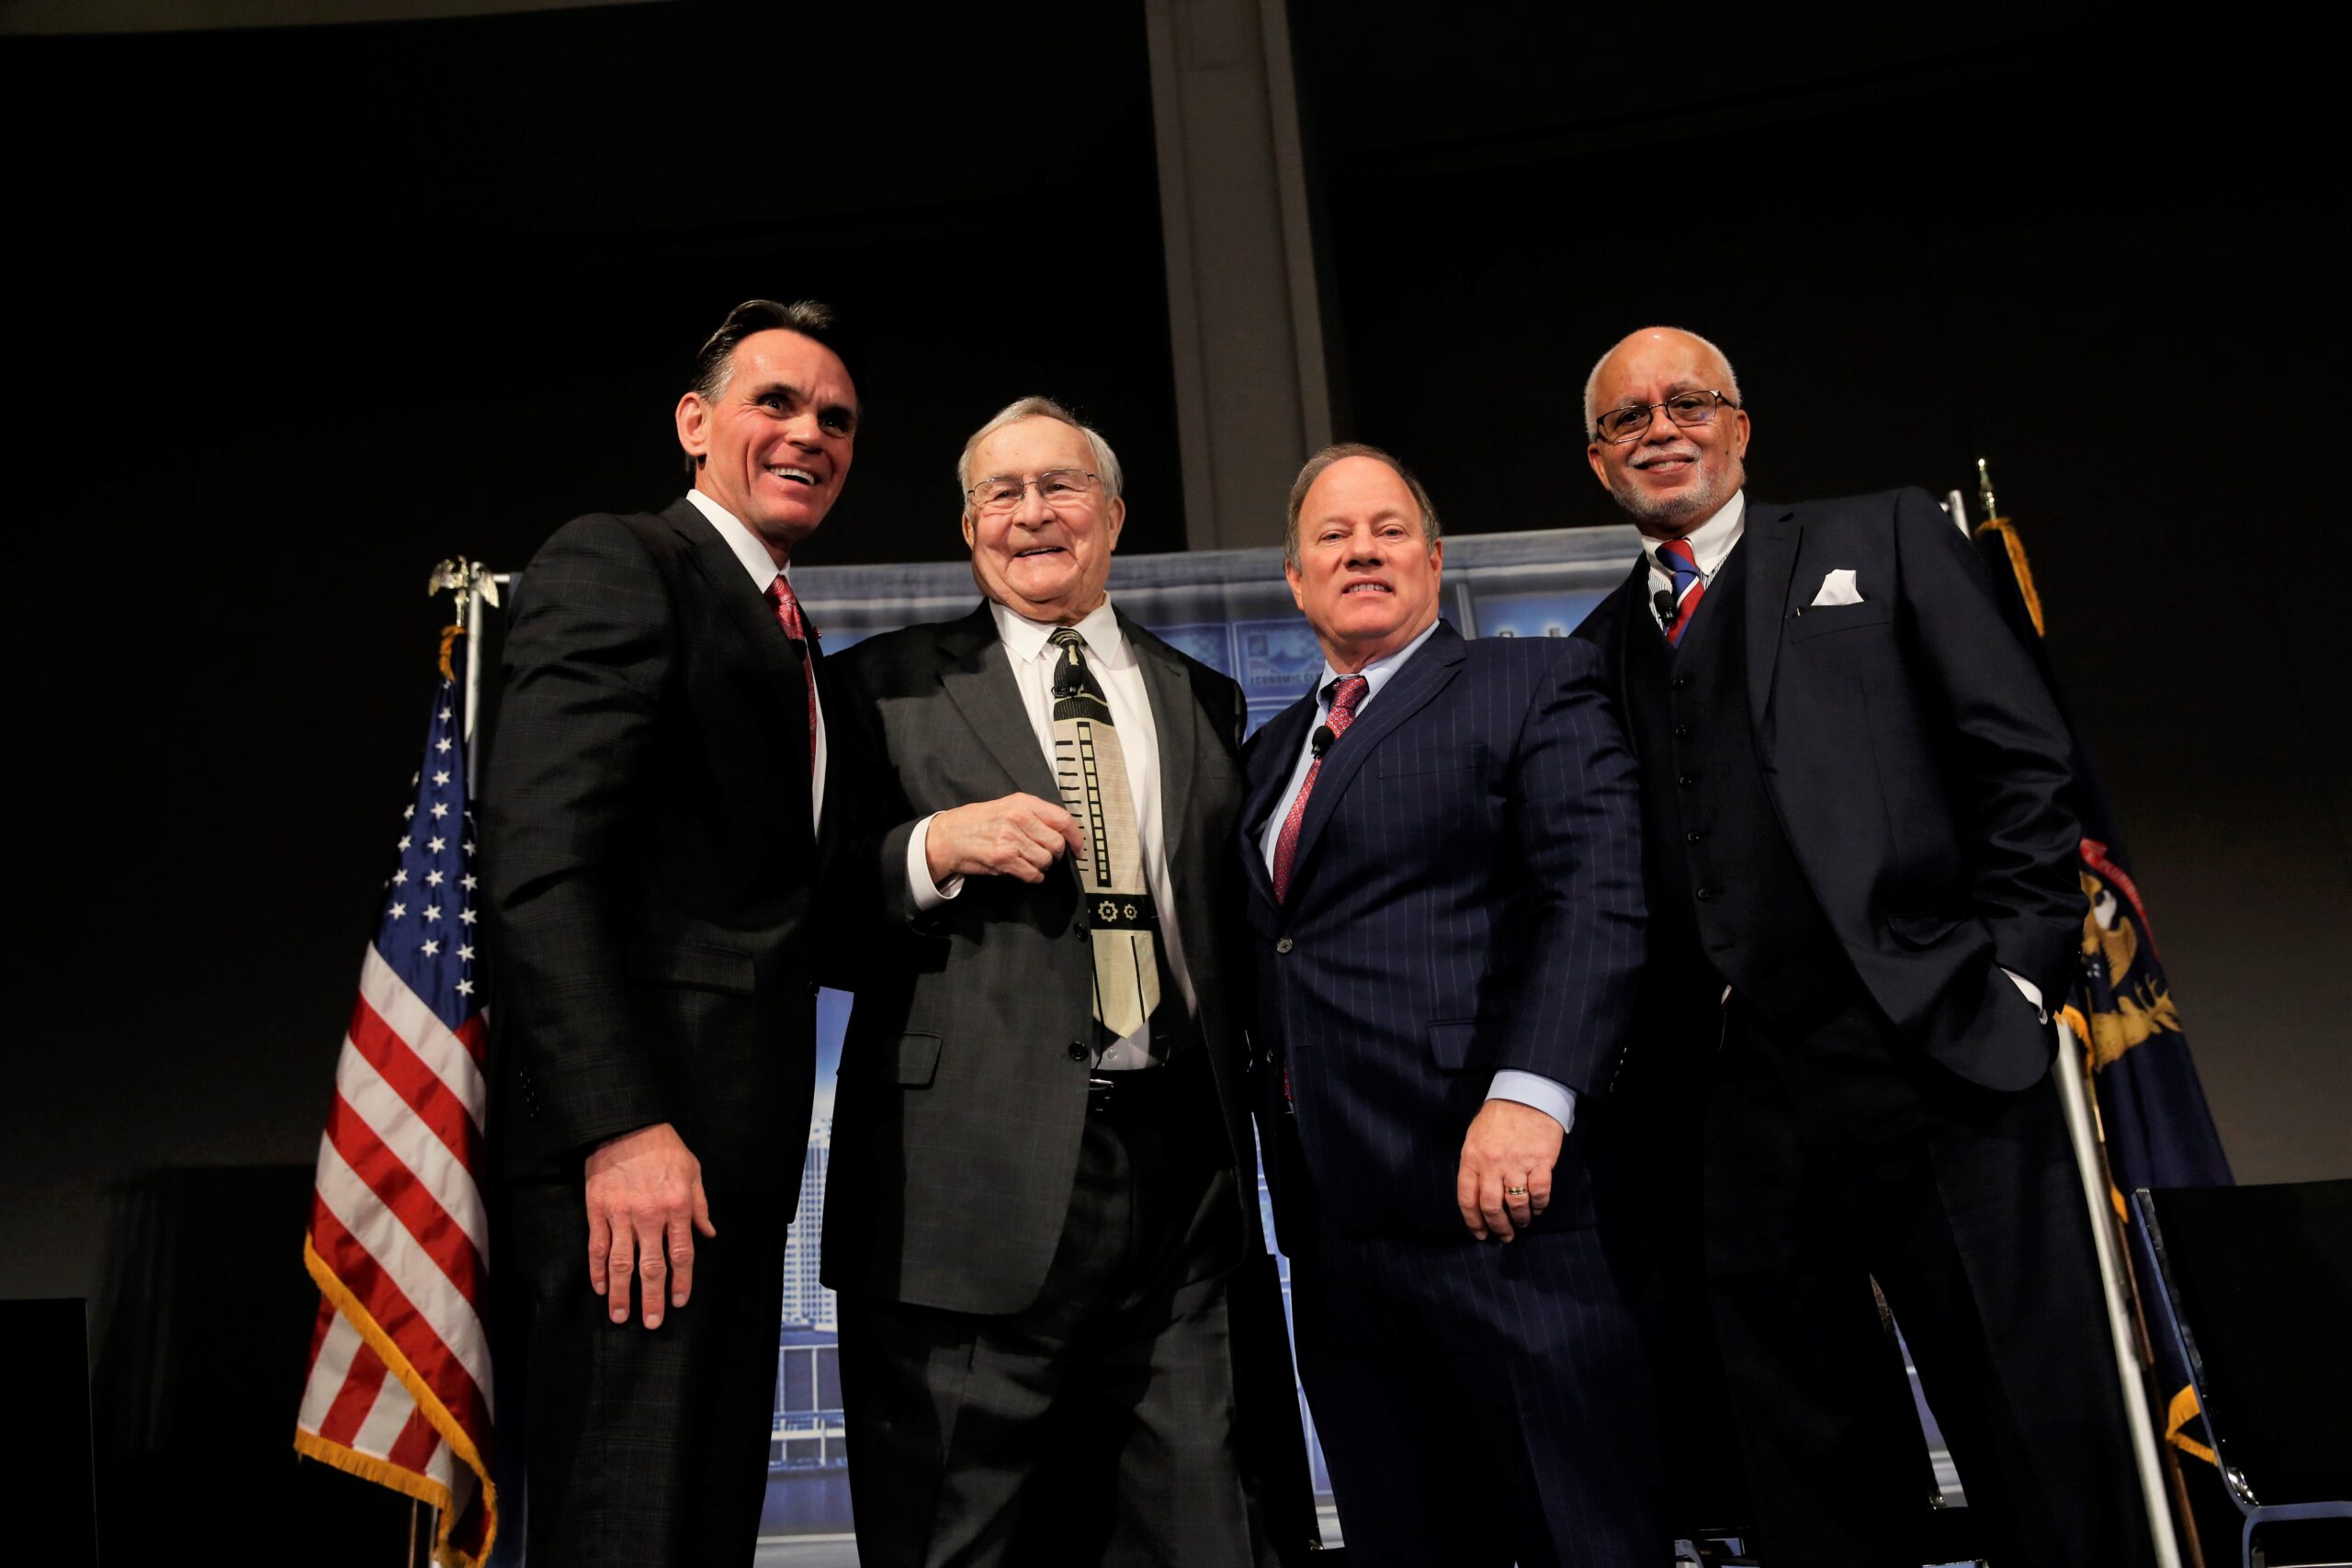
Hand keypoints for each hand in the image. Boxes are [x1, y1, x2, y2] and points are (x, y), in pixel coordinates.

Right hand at [582, 1121, 714, 1327]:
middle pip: (651, 1267)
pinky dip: (598, 1270)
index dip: (681, 1281)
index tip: (679, 1301)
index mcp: (678, 1207)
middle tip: (651, 1323)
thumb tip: (709, 1234)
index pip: (681, 1254)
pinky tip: (601, 1288)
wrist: (626, 1125)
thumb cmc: (663, 1147)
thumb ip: (700, 1206)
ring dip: (622, 1293)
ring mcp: (621, 1215)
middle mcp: (650, 1216)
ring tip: (621, 1316)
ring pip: (621, 1263)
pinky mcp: (598, 1210)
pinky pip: (598, 1247)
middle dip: (652, 1298)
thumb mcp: (693, 1171)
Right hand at [924, 793, 1085, 884]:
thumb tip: (1063, 831)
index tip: (1079, 849)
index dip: (1076, 837)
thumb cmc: (979, 821)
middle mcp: (1019, 818)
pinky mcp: (1003, 859)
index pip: (1063, 819)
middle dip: (1055, 854)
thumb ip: (1034, 814)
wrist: (949, 836)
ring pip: (1046, 860)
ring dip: (1042, 866)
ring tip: (1029, 861)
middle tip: (1045, 855)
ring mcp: (1011, 839)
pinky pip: (1033, 874)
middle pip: (1057, 843)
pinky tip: (1024, 871)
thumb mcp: (1007, 806)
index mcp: (1023, 803)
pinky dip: (1033, 876)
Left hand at [1456, 1098, 1563, 1241]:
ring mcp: (1517, 1163)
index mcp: (1472, 1158)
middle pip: (1492, 1207)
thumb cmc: (1498, 1117)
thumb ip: (1474, 1166)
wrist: (1527, 1095)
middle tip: (1504, 1235)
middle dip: (1498, 1227)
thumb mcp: (1475, 1138)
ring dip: (1520, 1219)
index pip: (1467, 1199)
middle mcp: (1492, 1164)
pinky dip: (1539, 1205)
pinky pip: (1539, 1193)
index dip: (1473, 1222)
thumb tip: (1477, 1197)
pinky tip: (1538, 1208)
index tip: (1480, 1234)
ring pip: (1516, 1204)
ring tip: (1523, 1223)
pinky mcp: (1541, 1162)